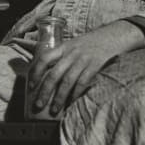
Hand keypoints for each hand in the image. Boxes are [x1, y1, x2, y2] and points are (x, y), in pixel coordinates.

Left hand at [28, 20, 144, 116]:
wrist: (113, 35)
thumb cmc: (91, 43)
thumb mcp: (74, 44)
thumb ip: (63, 56)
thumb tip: (48, 75)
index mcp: (64, 46)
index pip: (44, 58)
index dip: (36, 72)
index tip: (31, 85)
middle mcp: (71, 53)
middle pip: (54, 74)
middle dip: (45, 91)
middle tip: (38, 104)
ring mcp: (83, 60)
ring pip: (67, 81)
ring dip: (59, 97)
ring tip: (54, 109)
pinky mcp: (94, 66)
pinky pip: (82, 83)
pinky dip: (75, 94)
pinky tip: (71, 102)